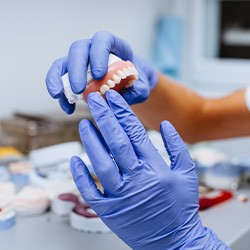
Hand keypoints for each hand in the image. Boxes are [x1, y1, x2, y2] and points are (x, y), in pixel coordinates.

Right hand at [45, 31, 157, 113]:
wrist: (130, 83)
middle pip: (78, 50)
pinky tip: (67, 108)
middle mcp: (93, 50)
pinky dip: (61, 94)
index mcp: (113, 46)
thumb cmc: (136, 81)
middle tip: (79, 89)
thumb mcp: (142, 86)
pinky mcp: (73, 75)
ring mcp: (81, 61)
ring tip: (59, 96)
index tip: (99, 74)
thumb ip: (137, 90)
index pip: (102, 40)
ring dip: (59, 79)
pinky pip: (60, 80)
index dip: (98, 53)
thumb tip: (120, 98)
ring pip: (64, 63)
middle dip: (76, 69)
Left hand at [70, 90, 228, 248]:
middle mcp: (136, 180)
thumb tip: (165, 125)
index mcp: (155, 169)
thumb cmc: (181, 206)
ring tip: (84, 123)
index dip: (122, 113)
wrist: (174, 241)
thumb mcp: (188, 173)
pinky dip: (81, 175)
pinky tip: (75, 159)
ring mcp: (121, 197)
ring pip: (101, 163)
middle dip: (104, 118)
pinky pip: (91, 191)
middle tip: (94, 100)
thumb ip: (178, 147)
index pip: (135, 133)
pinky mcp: (109, 212)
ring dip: (91, 142)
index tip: (113, 98)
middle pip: (116, 142)